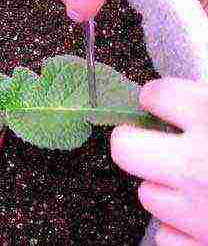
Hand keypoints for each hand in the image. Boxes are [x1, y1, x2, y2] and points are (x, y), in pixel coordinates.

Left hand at [111, 78, 207, 244]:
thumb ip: (204, 101)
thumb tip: (176, 100)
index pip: (154, 95)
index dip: (157, 97)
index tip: (160, 102)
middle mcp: (198, 164)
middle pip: (124, 149)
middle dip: (132, 140)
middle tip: (148, 138)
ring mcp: (198, 211)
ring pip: (146, 195)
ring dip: (162, 185)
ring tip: (193, 181)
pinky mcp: (204, 245)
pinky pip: (165, 235)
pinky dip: (177, 225)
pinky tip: (199, 213)